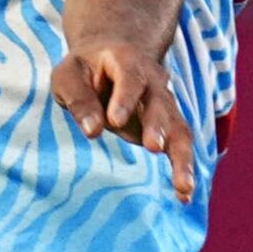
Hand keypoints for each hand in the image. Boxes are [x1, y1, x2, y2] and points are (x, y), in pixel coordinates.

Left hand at [50, 33, 199, 198]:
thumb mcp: (69, 75)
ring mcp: (164, 104)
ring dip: (182, 157)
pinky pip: (179, 146)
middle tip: (154, 147)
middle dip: (158, 125)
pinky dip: (183, 170)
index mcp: (126, 61)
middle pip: (161, 104)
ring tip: (183, 186)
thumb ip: (79, 99)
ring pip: (178, 128)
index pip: (130, 78)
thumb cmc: (85, 69)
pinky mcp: (167, 126)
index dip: (124, 98)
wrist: (112, 55)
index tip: (115, 121)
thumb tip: (92, 131)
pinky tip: (183, 196)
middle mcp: (153, 82)